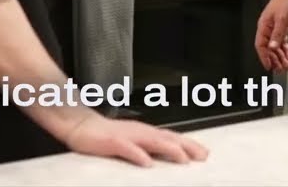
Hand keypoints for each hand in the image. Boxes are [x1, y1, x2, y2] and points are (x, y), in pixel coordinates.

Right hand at [62, 111, 208, 167]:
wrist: (82, 126)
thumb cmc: (108, 136)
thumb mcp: (133, 141)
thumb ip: (150, 147)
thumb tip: (169, 156)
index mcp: (146, 132)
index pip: (173, 138)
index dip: (190, 145)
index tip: (205, 153)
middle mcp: (141, 132)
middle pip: (168, 138)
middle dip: (187, 147)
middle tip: (202, 156)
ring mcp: (128, 136)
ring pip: (152, 141)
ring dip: (169, 149)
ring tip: (183, 158)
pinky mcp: (113, 141)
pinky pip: (128, 149)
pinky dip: (138, 155)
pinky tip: (147, 162)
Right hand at [255, 0, 287, 71]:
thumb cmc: (285, 0)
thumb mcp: (282, 20)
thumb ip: (277, 35)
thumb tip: (271, 48)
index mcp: (263, 25)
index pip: (260, 45)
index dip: (264, 57)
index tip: (269, 66)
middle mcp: (267, 27)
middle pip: (267, 47)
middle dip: (273, 59)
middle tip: (279, 69)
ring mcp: (274, 26)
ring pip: (274, 45)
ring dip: (280, 56)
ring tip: (285, 65)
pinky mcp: (281, 25)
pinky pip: (280, 41)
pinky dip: (284, 49)